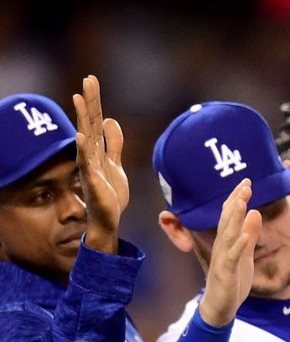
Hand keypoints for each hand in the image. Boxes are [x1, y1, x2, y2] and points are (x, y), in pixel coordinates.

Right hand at [72, 75, 127, 253]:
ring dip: (82, 118)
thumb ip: (113, 143)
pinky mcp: (92, 180)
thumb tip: (109, 120)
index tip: (92, 79)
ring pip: (85, 137)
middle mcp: (90, 154)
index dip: (94, 101)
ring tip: (78, 98)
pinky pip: (87, 162)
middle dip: (89, 101)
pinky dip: (83, 149)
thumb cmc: (109, 191)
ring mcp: (89, 166)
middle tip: (88, 79)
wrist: (108, 218)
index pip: (94, 119)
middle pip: (89, 122)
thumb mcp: (115, 163)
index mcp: (97, 149)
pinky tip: (81, 135)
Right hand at [198, 181, 261, 326]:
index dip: (238, 198)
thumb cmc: (232, 280)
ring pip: (228, 234)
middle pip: (228, 220)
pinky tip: (245, 235)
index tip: (246, 181)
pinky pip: (232, 257)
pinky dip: (238, 245)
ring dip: (234, 217)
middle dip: (236, 201)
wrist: (220, 307)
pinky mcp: (225, 273)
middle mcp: (222, 246)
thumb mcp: (245, 254)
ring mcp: (222, 259)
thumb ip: (249, 235)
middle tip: (245, 183)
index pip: (231, 216)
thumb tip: (255, 213)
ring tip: (242, 201)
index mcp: (227, 241)